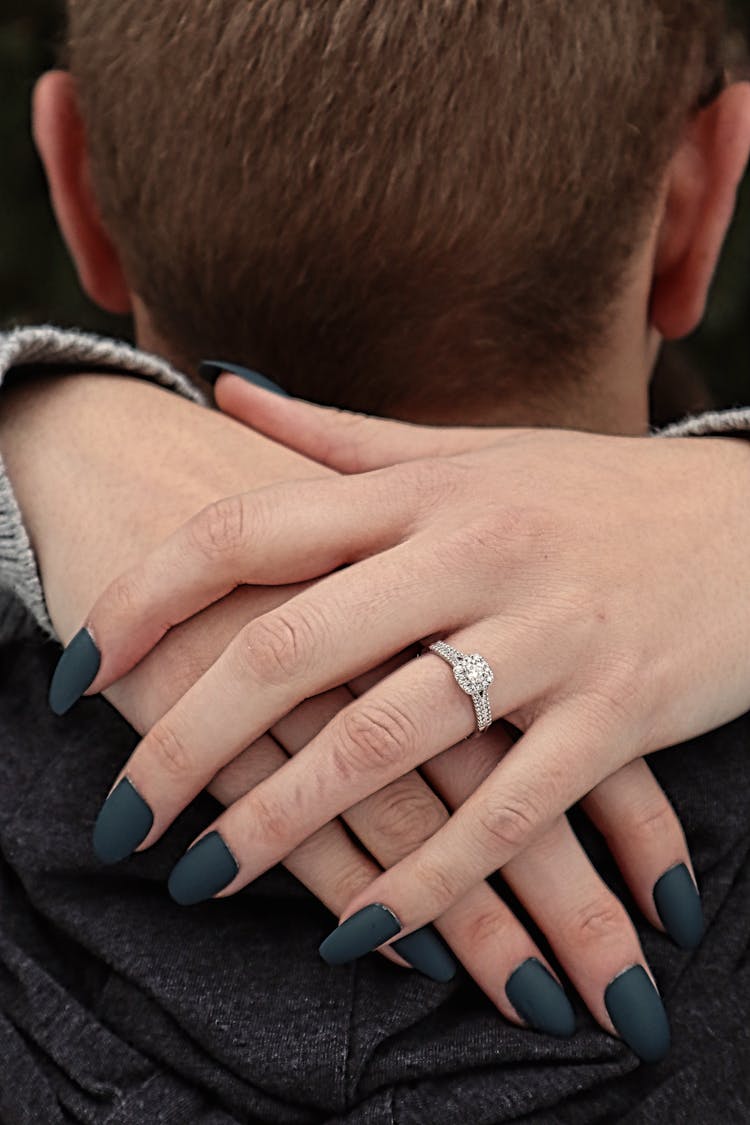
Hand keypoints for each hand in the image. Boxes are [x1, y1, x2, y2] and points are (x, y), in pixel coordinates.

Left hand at [2, 371, 663, 1047]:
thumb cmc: (596, 495)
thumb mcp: (471, 452)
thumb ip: (339, 437)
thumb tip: (224, 390)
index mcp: (425, 491)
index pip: (250, 529)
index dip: (148, 597)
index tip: (80, 666)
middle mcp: (474, 555)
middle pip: (292, 646)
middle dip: (187, 740)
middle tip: (121, 817)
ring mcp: (549, 637)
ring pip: (386, 739)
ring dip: (282, 824)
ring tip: (203, 879)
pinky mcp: (618, 715)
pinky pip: (506, 813)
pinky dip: (426, 880)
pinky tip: (360, 928)